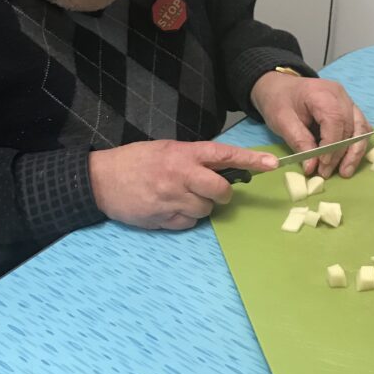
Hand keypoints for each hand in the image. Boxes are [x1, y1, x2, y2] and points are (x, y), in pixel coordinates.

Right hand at [89, 139, 278, 230]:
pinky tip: (167, 208)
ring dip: (199, 207)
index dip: (250, 160)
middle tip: (211, 192)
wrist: (100, 179)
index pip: (223, 155)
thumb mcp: (165, 150)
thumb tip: (222, 170)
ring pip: (205, 210)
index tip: (272, 165)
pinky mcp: (162, 218)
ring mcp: (171, 198)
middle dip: (221, 194)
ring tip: (178, 197)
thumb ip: (192, 159)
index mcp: (182, 153)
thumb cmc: (135, 161)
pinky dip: (183, 219)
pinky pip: (187, 223)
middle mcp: (180, 175)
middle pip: (220, 190)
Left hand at [250, 72, 371, 178]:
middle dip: (341, 153)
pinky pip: (360, 127)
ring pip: (360, 128)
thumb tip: (312, 167)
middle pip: (350, 126)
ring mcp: (347, 101)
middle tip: (326, 173)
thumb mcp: (281, 121)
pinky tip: (348, 160)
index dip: (331, 145)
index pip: (335, 121)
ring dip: (354, 152)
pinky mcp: (349, 108)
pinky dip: (356, 144)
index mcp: (321, 93)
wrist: (279, 87)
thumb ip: (298, 142)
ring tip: (344, 172)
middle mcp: (339, 95)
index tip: (322, 165)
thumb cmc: (278, 101)